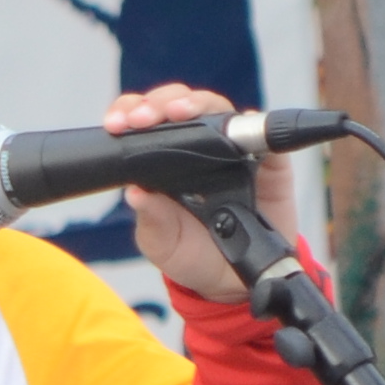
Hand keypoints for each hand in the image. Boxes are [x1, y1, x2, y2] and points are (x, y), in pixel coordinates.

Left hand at [106, 81, 294, 302]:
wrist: (235, 282)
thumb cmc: (193, 255)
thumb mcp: (164, 245)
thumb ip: (152, 222)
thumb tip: (136, 194)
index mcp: (162, 160)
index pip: (143, 121)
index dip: (129, 113)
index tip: (118, 124)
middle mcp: (196, 147)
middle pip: (178, 104)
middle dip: (158, 103)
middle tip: (145, 117)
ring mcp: (232, 149)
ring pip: (215, 108)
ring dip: (197, 103)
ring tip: (181, 112)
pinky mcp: (266, 160)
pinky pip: (263, 132)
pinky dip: (254, 122)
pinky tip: (242, 122)